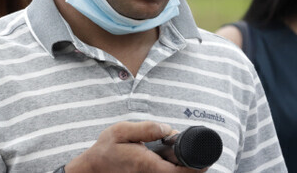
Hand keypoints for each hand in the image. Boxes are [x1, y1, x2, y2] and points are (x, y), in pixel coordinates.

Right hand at [64, 121, 207, 172]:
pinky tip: (166, 158)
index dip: (196, 167)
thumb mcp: (122, 131)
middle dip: (190, 165)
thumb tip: (168, 129)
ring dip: (180, 166)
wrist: (91, 169)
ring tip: (176, 152)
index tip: (204, 159)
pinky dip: (170, 167)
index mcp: (148, 165)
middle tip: (190, 150)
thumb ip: (147, 129)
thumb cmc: (105, 150)